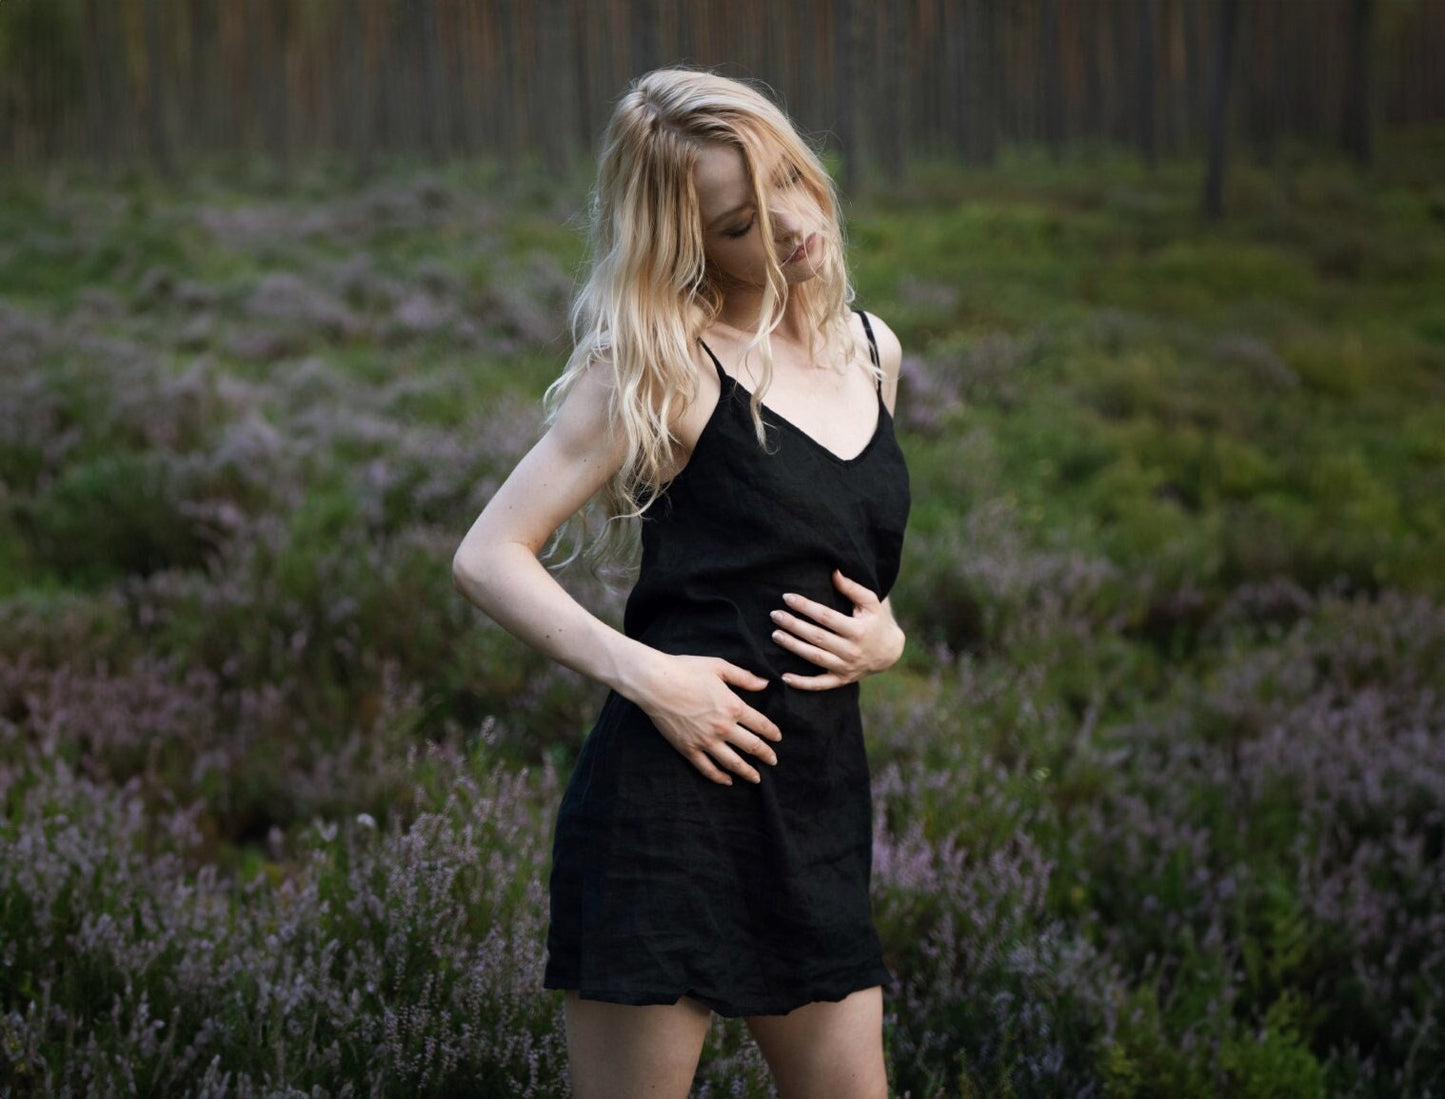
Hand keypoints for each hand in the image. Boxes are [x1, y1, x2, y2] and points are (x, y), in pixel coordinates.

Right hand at [633, 653, 781, 785]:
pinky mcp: (688, 749)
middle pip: (751, 746)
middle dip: (765, 755)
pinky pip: (707, 768)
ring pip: (732, 763)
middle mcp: (723, 727)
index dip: (772, 732)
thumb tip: (765, 683)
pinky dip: (719, 777)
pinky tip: (727, 780)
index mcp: (733, 706)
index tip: (778, 738)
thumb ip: (744, 677)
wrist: (654, 682)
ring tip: (756, 778)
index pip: (760, 724)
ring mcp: (705, 741)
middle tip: (773, 761)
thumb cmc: (686, 670)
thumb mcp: (719, 667)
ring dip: (747, 772)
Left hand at [769, 570, 904, 690]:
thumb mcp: (871, 603)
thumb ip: (852, 588)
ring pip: (814, 658)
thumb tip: (834, 571)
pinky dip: (802, 683)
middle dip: (794, 625)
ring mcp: (845, 668)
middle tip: (775, 615)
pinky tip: (784, 677)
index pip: (826, 617)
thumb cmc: (876, 621)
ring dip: (793, 647)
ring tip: (775, 635)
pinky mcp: (841, 680)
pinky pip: (819, 684)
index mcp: (858, 630)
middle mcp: (851, 651)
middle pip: (817, 637)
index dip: (806, 607)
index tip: (788, 597)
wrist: (889, 652)